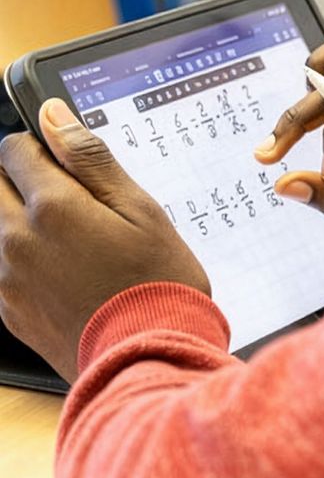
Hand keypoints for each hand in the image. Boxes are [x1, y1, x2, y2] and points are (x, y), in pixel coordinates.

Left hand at [0, 99, 209, 381]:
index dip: (41, 146)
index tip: (67, 162)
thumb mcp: (139, 208)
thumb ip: (89, 158)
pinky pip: (4, 266)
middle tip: (71, 198)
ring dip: (24, 220)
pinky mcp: (10, 310)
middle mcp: (18, 239)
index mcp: (51, 207)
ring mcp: (9, 278)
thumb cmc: (155, 283)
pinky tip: (68, 272)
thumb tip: (53, 116)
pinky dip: (26, 259)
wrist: (148, 361)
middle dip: (24, 179)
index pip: (13, 148)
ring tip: (76, 240)